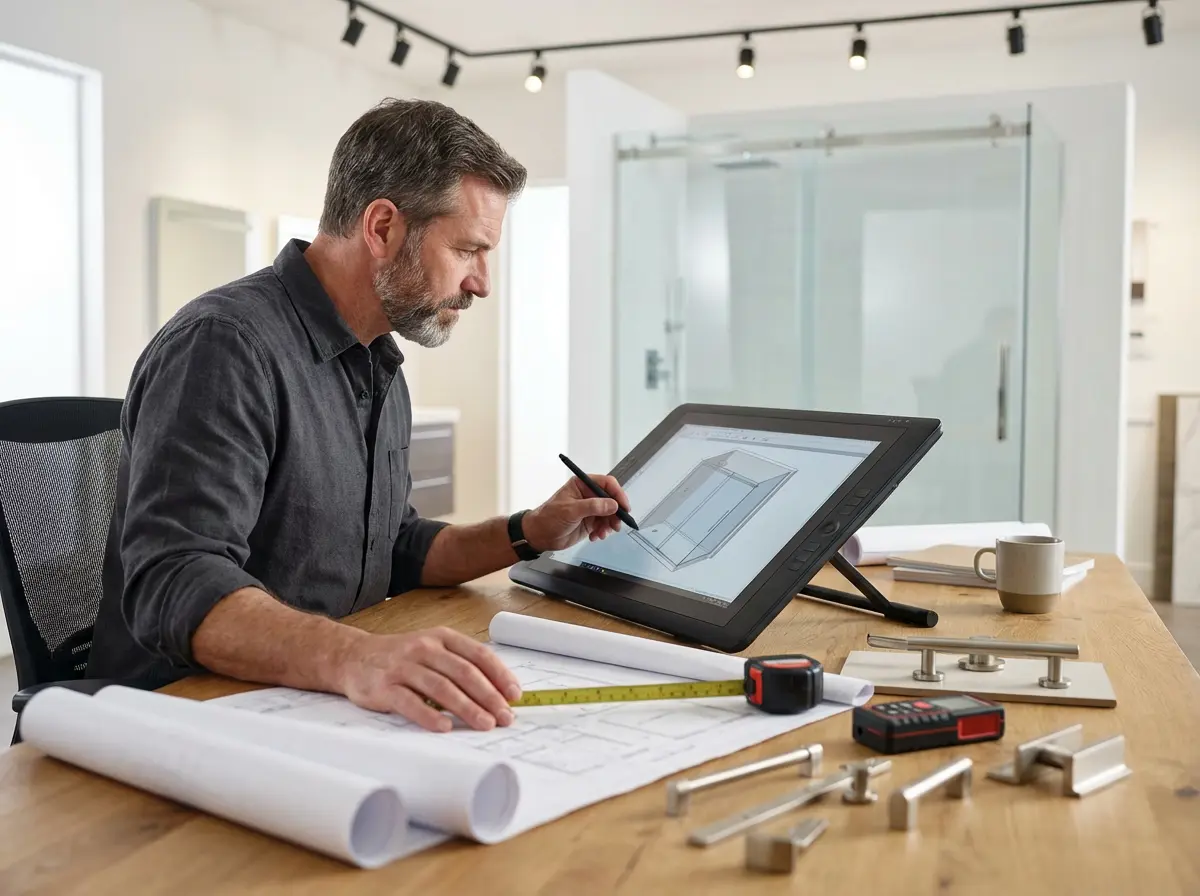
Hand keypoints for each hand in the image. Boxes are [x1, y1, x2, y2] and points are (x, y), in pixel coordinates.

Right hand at [337, 627, 521, 732]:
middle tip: (505, 716)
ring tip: (484, 724)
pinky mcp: (384, 687)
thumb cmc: (400, 657)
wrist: (352, 657)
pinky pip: (410, 703)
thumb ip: (461, 664)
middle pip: (464, 673)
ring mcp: (403, 667)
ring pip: (441, 688)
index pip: (478, 655)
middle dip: (489, 696)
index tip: (515, 695)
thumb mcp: (432, 650)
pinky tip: (445, 727)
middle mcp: (424, 649)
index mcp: (441, 638)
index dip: (499, 675)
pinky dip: (430, 716)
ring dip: (467, 708)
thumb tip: (498, 690)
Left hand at [522, 474, 631, 552]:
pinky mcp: (590, 522)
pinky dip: (603, 531)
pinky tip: (595, 536)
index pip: (606, 483)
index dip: (617, 493)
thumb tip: (612, 505)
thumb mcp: (570, 510)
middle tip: (616, 524)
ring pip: (610, 514)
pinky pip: (604, 525)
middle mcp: (588, 495)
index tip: (624, 506)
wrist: (539, 536)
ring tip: (603, 533)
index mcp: (582, 485)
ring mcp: (590, 509)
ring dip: (610, 524)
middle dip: (616, 513)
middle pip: (611, 500)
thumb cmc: (548, 518)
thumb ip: (593, 507)